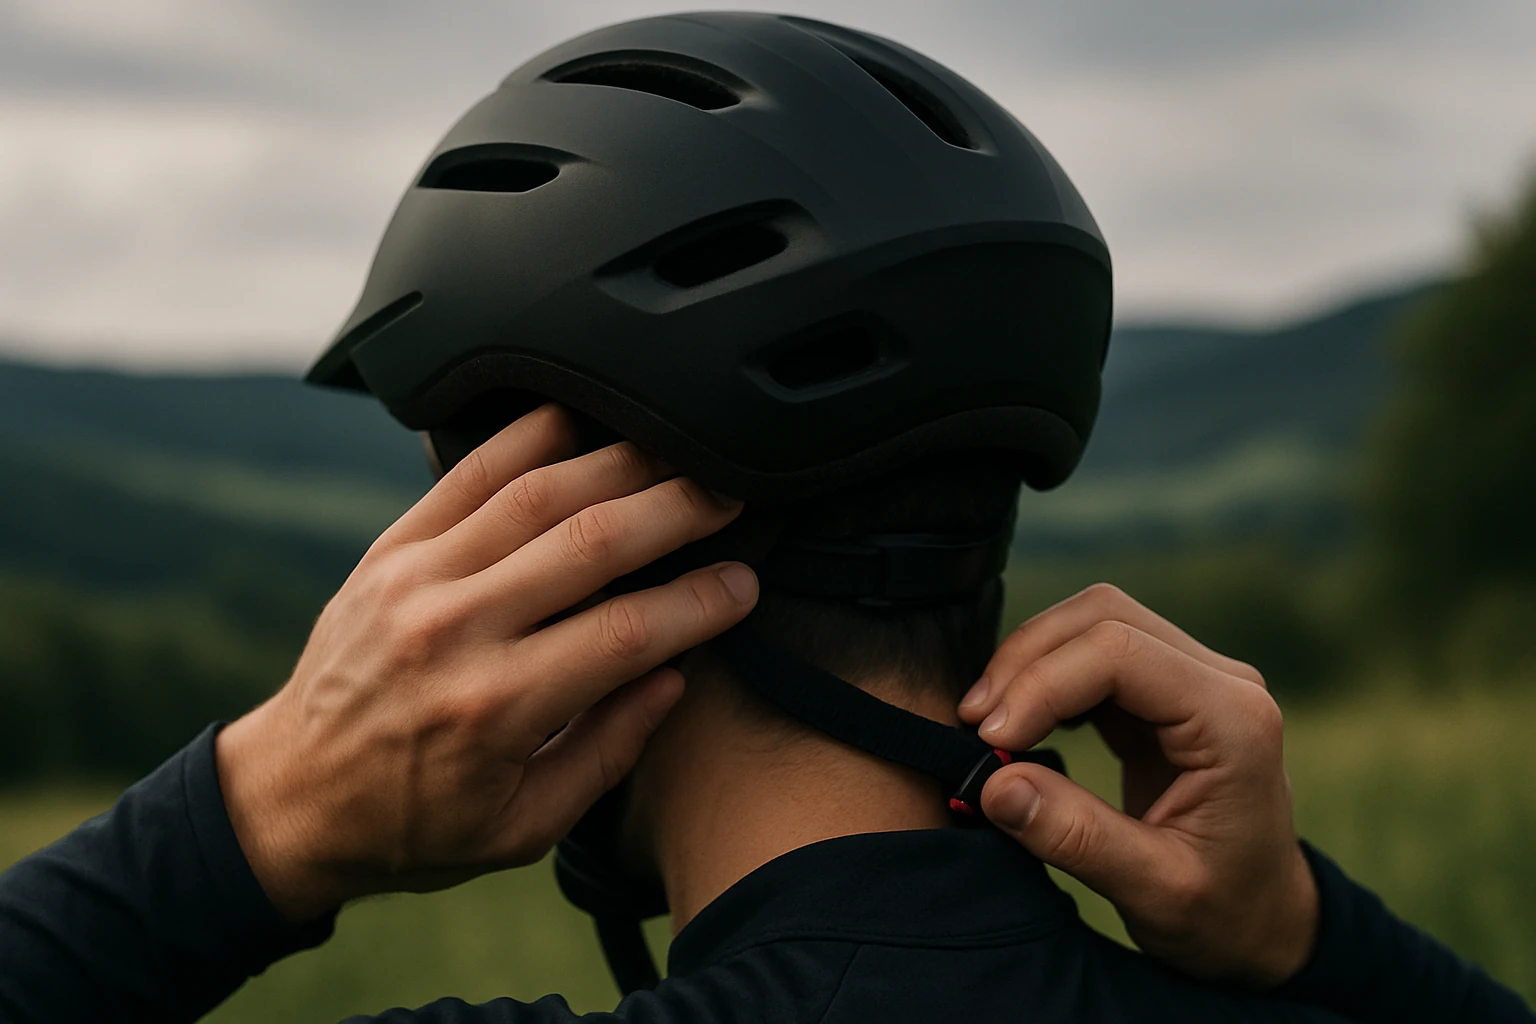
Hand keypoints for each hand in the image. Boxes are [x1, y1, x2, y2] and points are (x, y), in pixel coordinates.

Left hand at [216, 404, 757, 921]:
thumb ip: (607, 751)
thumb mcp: (523, 827)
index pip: (627, 633)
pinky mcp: (390, 550)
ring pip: (538, 493)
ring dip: (622, 463)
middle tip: (733, 493)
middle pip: (592, 543)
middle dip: (678, 509)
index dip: (699, 603)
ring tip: (679, 453)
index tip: (746, 585)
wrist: (290, 799)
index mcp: (496, 709)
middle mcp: (455, 631)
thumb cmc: (416, 825)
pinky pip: (468, 472)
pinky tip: (584, 418)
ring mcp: (416, 580)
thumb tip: (674, 674)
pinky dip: (530, 437)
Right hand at [957, 584, 1317, 986]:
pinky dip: (1046, 674)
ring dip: (1030, 661)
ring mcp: (1195, 677)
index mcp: (1234, 722)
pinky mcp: (1165, 689)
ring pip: (1095, 620)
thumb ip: (1076, 837)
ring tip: (989, 725)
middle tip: (976, 725)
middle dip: (1027, 660)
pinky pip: (1095, 650)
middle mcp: (1222, 682)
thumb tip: (993, 784)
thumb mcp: (1155, 894)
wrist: (1266, 921)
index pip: (1120, 653)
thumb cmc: (1225, 915)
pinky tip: (1021, 722)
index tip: (990, 740)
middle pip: (1104, 615)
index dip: (1042, 684)